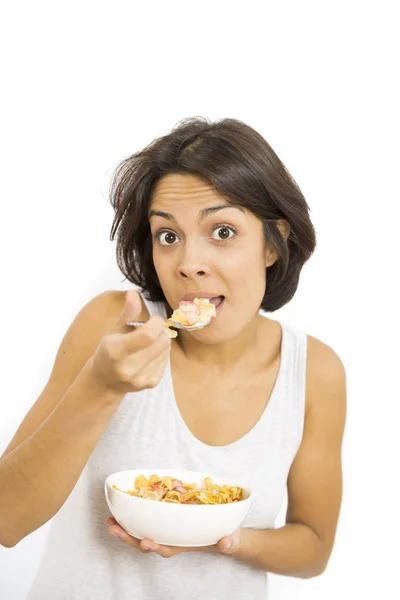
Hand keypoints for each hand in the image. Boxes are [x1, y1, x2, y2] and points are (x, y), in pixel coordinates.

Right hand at [89, 290, 170, 394]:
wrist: (104, 381)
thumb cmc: (109, 350)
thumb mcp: (114, 330)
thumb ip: (127, 313)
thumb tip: (134, 293)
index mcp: (115, 350)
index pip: (148, 335)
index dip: (157, 322)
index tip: (153, 319)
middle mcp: (127, 368)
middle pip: (162, 342)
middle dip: (160, 331)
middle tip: (150, 330)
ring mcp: (140, 379)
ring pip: (166, 350)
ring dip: (161, 341)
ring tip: (147, 343)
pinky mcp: (150, 384)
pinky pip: (166, 361)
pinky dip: (161, 353)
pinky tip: (149, 354)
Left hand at [105, 517, 241, 557]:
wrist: (226, 534)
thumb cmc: (226, 538)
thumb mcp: (230, 540)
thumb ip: (229, 542)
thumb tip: (226, 541)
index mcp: (184, 544)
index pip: (166, 548)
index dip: (155, 546)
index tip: (145, 541)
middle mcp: (172, 539)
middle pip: (147, 542)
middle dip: (129, 537)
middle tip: (113, 528)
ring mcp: (168, 530)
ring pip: (143, 532)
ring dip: (126, 528)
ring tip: (111, 520)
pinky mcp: (167, 520)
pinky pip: (148, 520)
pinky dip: (136, 515)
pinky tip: (126, 506)